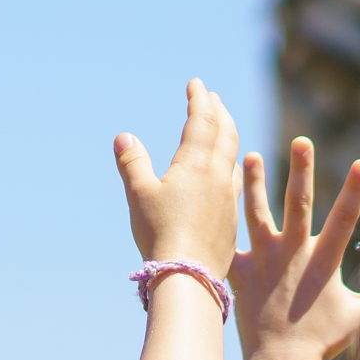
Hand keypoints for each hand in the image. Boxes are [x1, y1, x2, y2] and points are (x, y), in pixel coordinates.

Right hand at [114, 81, 241, 277]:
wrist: (189, 276)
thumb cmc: (160, 233)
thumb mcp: (139, 195)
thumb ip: (133, 163)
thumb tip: (124, 136)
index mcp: (196, 164)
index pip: (202, 120)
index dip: (199, 99)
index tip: (196, 83)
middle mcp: (218, 175)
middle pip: (225, 133)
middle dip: (219, 111)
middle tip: (212, 98)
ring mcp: (228, 197)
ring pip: (234, 156)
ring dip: (229, 135)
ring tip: (223, 127)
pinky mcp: (232, 218)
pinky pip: (235, 180)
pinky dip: (232, 164)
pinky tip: (227, 172)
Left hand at [231, 139, 359, 359]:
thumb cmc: (322, 343)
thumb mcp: (359, 317)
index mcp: (323, 262)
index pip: (344, 219)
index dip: (355, 191)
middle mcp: (292, 254)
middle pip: (297, 204)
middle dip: (301, 171)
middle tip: (301, 141)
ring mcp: (263, 260)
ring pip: (257, 212)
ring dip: (254, 183)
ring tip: (251, 156)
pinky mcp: (239, 271)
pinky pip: (229, 239)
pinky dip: (223, 218)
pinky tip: (218, 196)